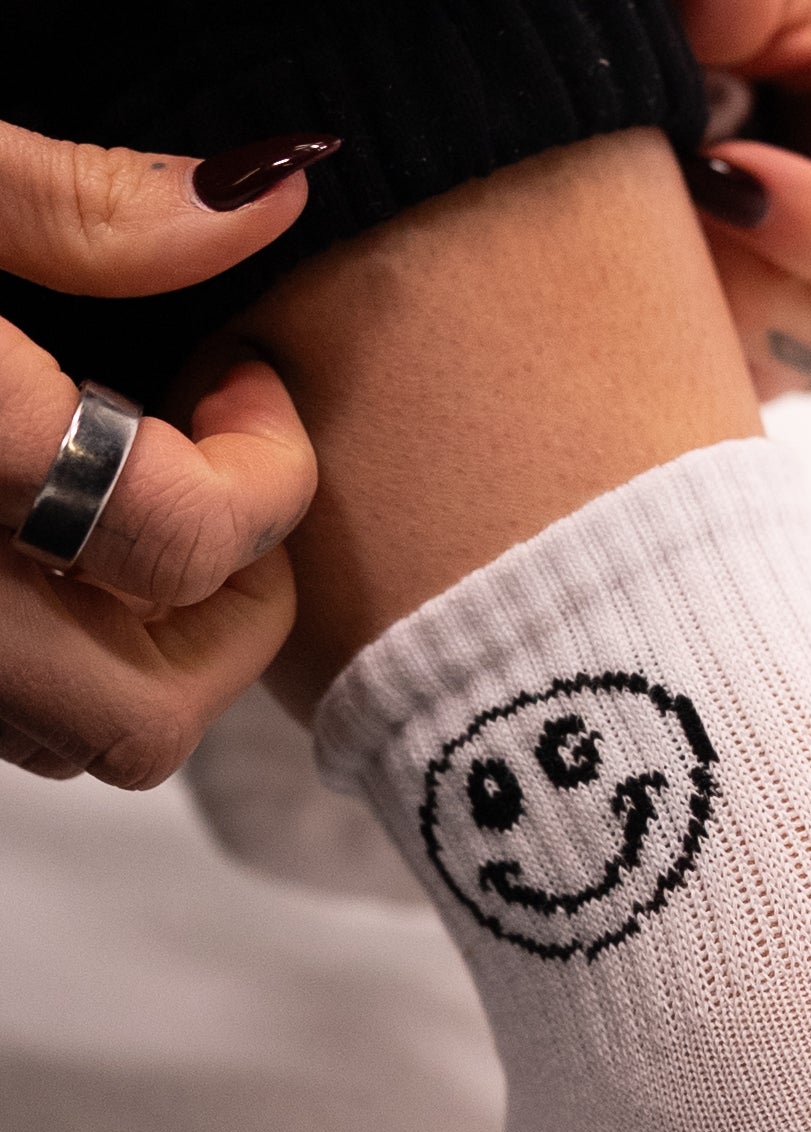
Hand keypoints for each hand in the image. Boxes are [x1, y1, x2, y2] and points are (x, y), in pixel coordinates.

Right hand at [0, 122, 327, 786]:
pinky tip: (50, 537)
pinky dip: (61, 651)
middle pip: (143, 723)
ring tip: (132, 507)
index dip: (263, 474)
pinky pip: (6, 710)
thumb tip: (266, 196)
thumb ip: (78, 204)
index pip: (182, 543)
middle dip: (225, 623)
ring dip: (142, 652)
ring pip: (72, 739)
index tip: (253, 392)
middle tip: (223, 497)